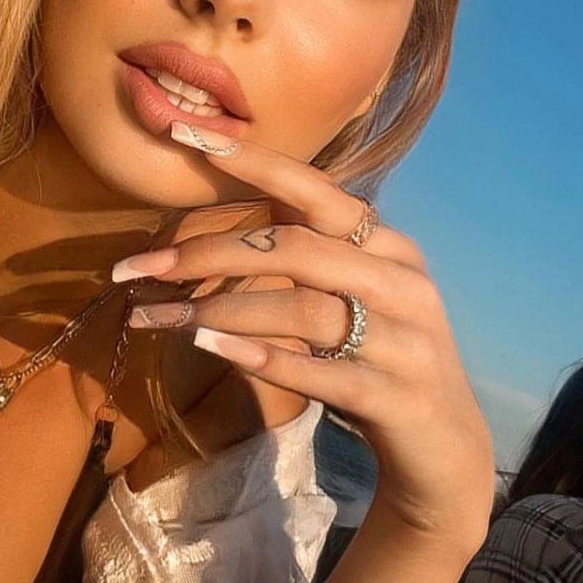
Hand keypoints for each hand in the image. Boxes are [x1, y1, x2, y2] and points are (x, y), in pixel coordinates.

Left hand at [112, 122, 494, 551]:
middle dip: (206, 253)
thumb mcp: (353, 291)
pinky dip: (262, 357)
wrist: (446, 448)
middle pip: (293, 248)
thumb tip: (229, 205)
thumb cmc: (379, 355)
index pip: (313, 189)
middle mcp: (400, 280)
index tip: (187, 134)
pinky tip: (210, 349)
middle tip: (137, 267)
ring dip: (217, 312)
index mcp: (386, 244)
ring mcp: (405, 339)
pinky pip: (320, 372)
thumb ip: (308, 247)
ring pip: (300, 310)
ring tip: (153, 317)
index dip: (250, 159)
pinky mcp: (396, 396)